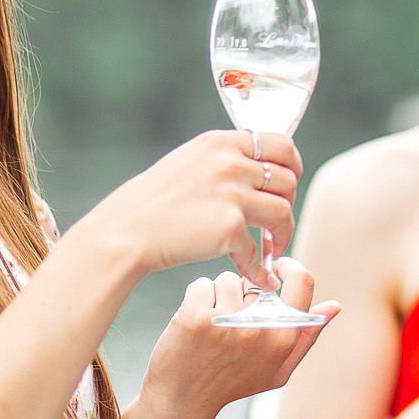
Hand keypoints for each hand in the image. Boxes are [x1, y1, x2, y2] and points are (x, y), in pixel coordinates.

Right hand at [75, 130, 301, 285]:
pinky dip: (261, 267)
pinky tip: (259, 275)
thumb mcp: (190, 162)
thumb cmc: (154, 202)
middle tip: (277, 222)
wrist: (126, 231)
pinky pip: (258, 249)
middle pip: (288, 180)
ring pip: (283, 211)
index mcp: (221, 143)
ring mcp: (231, 194)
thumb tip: (260, 169)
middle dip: (288, 203)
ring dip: (284, 233)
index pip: (282, 144)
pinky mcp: (228, 227)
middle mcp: (230, 163)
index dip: (293, 167)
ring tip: (274, 247)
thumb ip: (225, 160)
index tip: (288, 184)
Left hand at [137, 261, 339, 418]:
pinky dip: (195, 299)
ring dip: (217, 296)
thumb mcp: (277, 371)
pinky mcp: (196, 317)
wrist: (180, 404)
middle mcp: (258, 329)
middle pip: (255, 281)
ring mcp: (226, 322)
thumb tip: (334, 307)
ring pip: (226, 280)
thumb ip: (307, 337)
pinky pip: (202, 284)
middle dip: (242, 294)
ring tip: (210, 326)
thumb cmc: (231, 385)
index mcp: (283, 339)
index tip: (276, 267)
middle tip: (229, 324)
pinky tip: (192, 324)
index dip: (289, 267)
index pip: (302, 282)